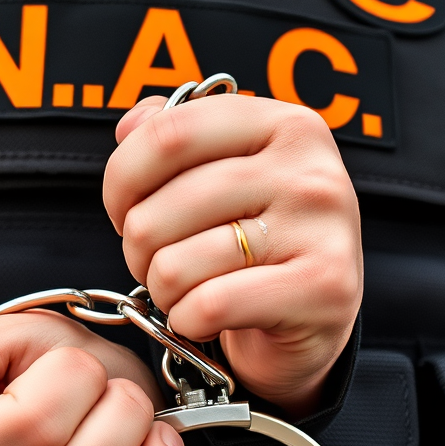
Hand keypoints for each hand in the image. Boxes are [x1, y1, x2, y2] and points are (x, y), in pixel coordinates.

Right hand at [0, 311, 186, 445]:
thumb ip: (22, 344)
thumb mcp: (7, 333)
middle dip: (120, 411)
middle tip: (116, 386)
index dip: (75, 380)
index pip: (30, 426)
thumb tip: (73, 379)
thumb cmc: (21, 368)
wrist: (41, 394)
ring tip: (134, 415)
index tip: (74, 363)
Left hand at [104, 94, 362, 417]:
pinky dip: (187, 320)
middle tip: (153, 263)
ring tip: (181, 292)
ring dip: (162, 290)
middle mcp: (310, 170)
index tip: (122, 210)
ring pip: (177, 264)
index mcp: (285, 125)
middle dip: (136, 248)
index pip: (169, 134)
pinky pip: (209, 305)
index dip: (121, 179)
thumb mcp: (227, 178)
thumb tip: (129, 126)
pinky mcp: (323, 289)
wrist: (318, 319)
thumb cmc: (261, 245)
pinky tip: (200, 318)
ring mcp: (321, 230)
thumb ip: (178, 140)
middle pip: (162, 207)